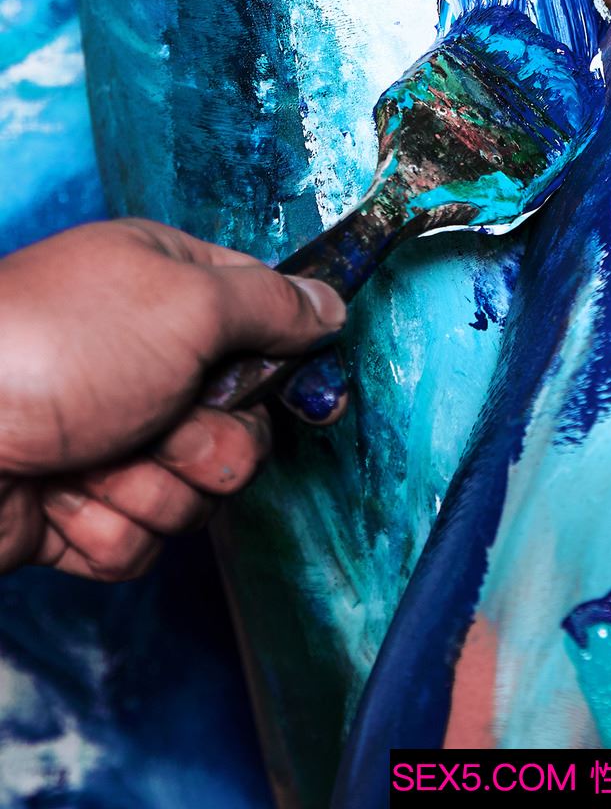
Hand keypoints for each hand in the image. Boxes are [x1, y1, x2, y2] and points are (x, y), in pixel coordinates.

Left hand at [0, 219, 345, 580]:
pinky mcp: (78, 510)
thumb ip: (271, 305)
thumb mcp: (186, 301)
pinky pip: (139, 543)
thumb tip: (330, 304)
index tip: (304, 388)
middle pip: (243, 425)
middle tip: (164, 419)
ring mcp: (111, 439)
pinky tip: (61, 497)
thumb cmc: (57, 346)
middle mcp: (145, 362)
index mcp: (168, 291)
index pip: (265, 322)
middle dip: (211, 440)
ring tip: (96, 459)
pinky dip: (105, 528)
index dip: (287, 361)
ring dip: (153, 487)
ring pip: (194, 494)